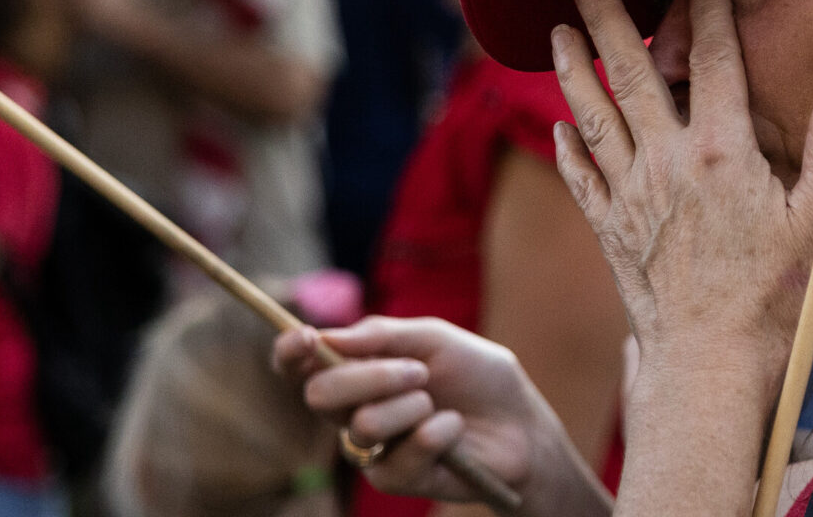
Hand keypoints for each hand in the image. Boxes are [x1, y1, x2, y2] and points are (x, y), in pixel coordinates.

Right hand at [273, 317, 574, 506]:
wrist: (522, 423)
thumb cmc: (479, 376)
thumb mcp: (436, 339)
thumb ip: (383, 334)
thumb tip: (326, 336)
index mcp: (357, 370)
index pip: (302, 366)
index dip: (290, 352)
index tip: (304, 337)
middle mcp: (354, 409)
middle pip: (320, 395)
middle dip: (370, 376)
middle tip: (418, 372)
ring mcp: (371, 447)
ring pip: (362, 425)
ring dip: (411, 406)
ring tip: (441, 405)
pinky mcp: (393, 478)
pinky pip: (396, 458)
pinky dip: (436, 435)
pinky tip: (454, 430)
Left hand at [549, 0, 812, 382]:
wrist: (710, 366)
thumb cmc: (775, 298)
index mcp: (722, 152)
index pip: (715, 61)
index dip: (706, 10)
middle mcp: (668, 164)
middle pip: (632, 73)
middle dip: (608, 16)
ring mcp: (633, 197)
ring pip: (595, 116)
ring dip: (574, 69)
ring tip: (556, 30)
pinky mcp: (612, 233)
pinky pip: (583, 179)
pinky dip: (570, 147)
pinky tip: (561, 127)